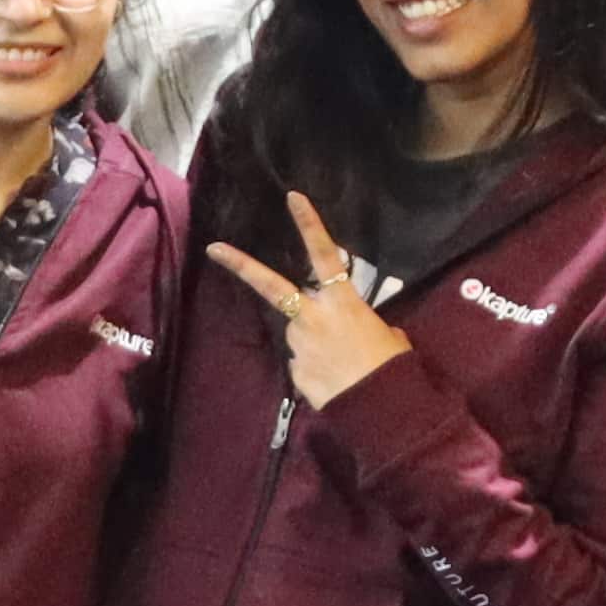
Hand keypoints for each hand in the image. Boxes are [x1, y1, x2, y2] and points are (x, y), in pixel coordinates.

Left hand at [200, 196, 412, 406]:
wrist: (383, 408)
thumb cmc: (392, 365)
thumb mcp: (388, 335)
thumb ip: (366, 324)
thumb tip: (359, 331)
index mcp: (343, 302)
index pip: (325, 254)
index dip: (310, 224)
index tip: (292, 198)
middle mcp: (314, 317)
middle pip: (272, 287)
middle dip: (240, 265)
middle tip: (214, 248)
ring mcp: (300, 345)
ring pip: (299, 334)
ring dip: (313, 342)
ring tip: (342, 364)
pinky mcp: (295, 372)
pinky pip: (303, 364)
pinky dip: (316, 370)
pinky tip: (335, 381)